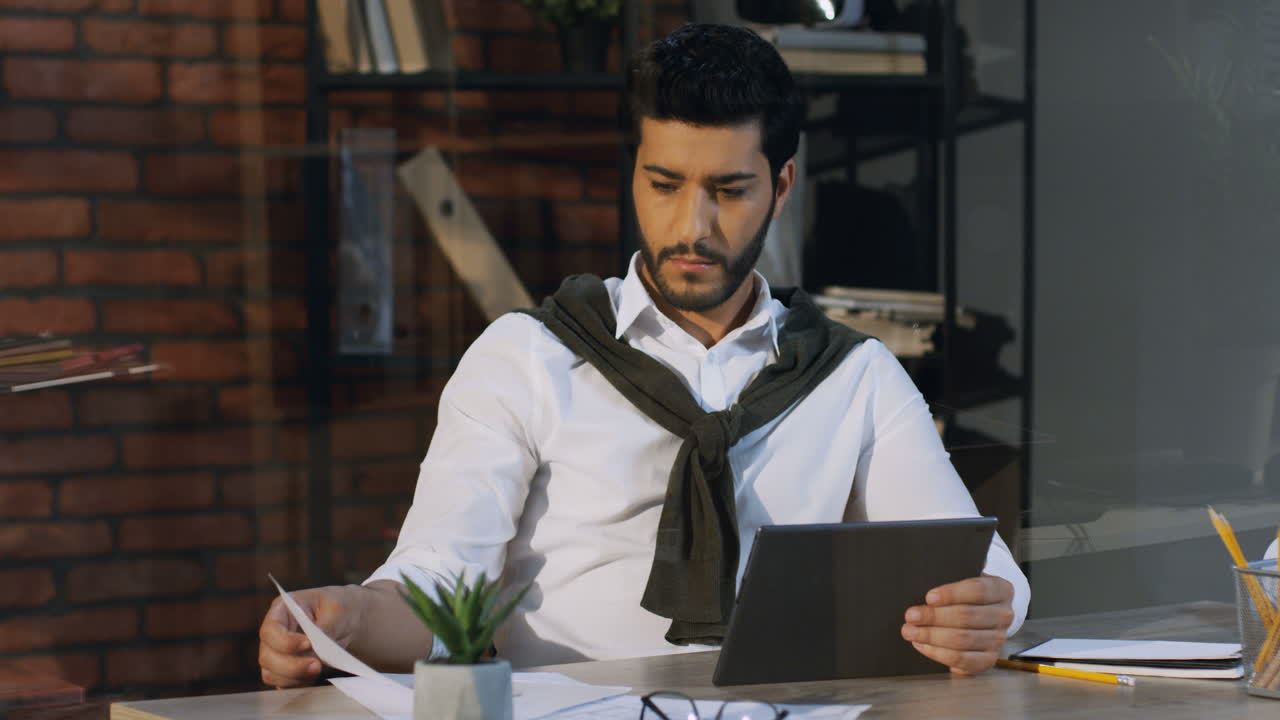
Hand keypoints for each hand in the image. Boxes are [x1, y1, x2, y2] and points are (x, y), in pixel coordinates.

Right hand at [258, 585, 360, 688]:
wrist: (347, 622)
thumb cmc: (338, 610)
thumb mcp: (336, 611)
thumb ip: (325, 629)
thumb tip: (315, 651)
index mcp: (282, 610)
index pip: (270, 630)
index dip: (285, 642)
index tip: (309, 644)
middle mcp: (274, 634)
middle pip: (267, 656)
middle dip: (291, 665)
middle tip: (317, 665)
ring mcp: (276, 653)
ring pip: (271, 673)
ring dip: (294, 677)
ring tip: (318, 670)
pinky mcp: (284, 670)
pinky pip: (282, 683)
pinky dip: (297, 683)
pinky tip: (314, 676)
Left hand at [900, 574, 1014, 673]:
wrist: (984, 615)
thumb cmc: (967, 595)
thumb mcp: (964, 581)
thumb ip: (950, 584)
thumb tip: (924, 597)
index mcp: (1001, 590)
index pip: (977, 590)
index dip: (951, 594)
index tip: (928, 597)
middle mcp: (1004, 615)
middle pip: (967, 617)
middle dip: (934, 617)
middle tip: (911, 616)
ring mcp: (998, 639)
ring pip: (962, 639)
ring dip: (931, 636)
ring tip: (910, 631)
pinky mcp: (988, 659)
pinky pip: (961, 659)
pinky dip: (937, 653)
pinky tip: (921, 645)